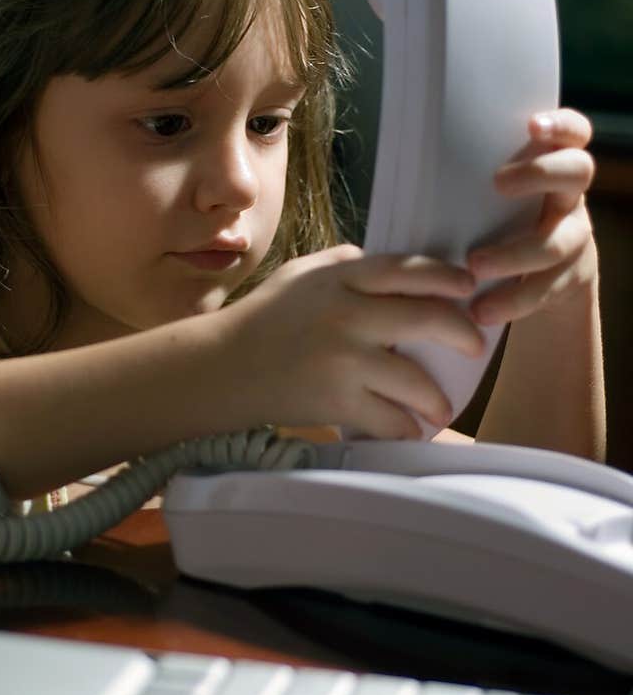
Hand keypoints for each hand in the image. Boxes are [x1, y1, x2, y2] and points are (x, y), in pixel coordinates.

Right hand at [231, 245, 484, 438]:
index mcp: (340, 279)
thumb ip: (344, 264)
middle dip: (462, 334)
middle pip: (427, 318)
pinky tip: (410, 429)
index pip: (408, 269)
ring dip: (437, 398)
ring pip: (415, 380)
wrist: (219, 368)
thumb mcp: (300, 274)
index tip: (469, 288)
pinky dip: (405, 428)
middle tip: (474, 347)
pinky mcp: (336, 400)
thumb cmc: (261, 319)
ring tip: (441, 406)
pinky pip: (389, 419)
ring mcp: (343, 359)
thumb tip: (392, 265)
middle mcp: (347, 314)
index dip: (447, 277)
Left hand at [466, 108, 596, 325]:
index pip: (574, 132)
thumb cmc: (495, 227)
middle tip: (498, 184)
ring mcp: (574, 236)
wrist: (534, 282)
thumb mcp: (490, 200)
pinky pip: (548, 288)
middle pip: (578, 171)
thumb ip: (472, 182)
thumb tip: (406, 168)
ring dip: (514, 254)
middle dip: (540, 173)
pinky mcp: (570, 278)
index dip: (560, 124)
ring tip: (474, 267)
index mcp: (551, 167)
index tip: (533, 125)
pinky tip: (483, 310)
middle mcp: (569, 197)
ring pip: (559, 241)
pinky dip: (514, 300)